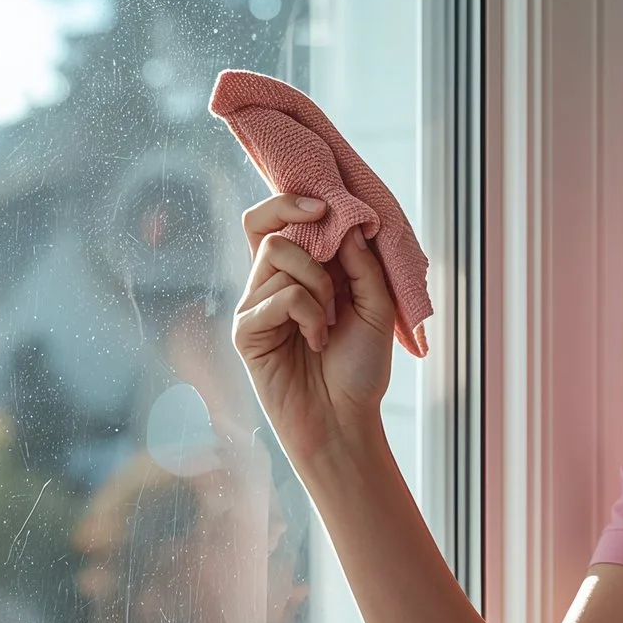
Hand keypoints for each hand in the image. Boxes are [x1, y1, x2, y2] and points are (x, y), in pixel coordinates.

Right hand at [233, 195, 399, 467]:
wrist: (346, 420)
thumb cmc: (359, 368)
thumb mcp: (376, 307)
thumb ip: (362, 263)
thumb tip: (344, 221)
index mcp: (302, 272)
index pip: (277, 220)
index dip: (290, 203)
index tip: (322, 207)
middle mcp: (273, 284)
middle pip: (269, 230)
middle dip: (312, 250)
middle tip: (336, 286)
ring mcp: (256, 307)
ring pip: (277, 259)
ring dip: (318, 289)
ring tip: (329, 326)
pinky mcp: (246, 331)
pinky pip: (277, 296)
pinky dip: (308, 314)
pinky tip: (317, 341)